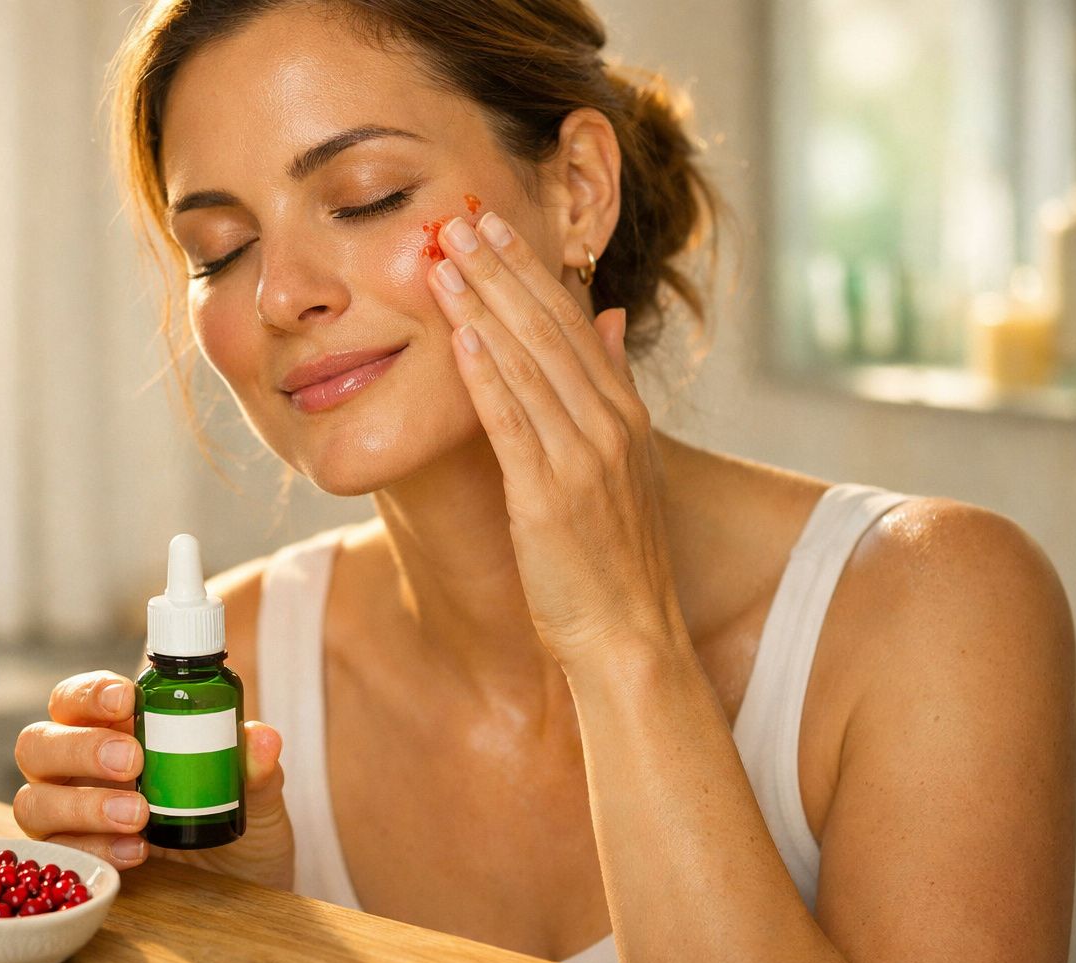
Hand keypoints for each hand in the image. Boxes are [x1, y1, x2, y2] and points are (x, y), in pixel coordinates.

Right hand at [13, 670, 294, 889]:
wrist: (245, 888)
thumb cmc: (238, 822)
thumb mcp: (257, 794)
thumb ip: (255, 766)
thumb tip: (262, 738)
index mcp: (113, 730)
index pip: (76, 698)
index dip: (89, 693)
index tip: (126, 699)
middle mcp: (78, 769)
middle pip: (38, 743)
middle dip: (81, 748)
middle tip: (133, 763)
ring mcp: (70, 817)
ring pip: (33, 801)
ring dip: (83, 806)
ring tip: (138, 818)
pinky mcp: (74, 862)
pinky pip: (55, 854)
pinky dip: (93, 850)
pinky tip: (135, 855)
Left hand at [426, 211, 685, 683]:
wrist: (629, 635)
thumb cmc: (614, 558)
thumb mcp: (623, 462)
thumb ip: (608, 387)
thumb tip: (602, 317)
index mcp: (622, 414)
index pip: (571, 323)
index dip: (529, 270)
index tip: (492, 224)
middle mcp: (607, 426)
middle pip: (548, 329)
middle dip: (500, 268)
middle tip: (458, 215)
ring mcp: (582, 460)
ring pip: (527, 364)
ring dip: (484, 305)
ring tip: (446, 255)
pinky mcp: (550, 498)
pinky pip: (514, 424)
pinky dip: (487, 377)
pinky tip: (460, 335)